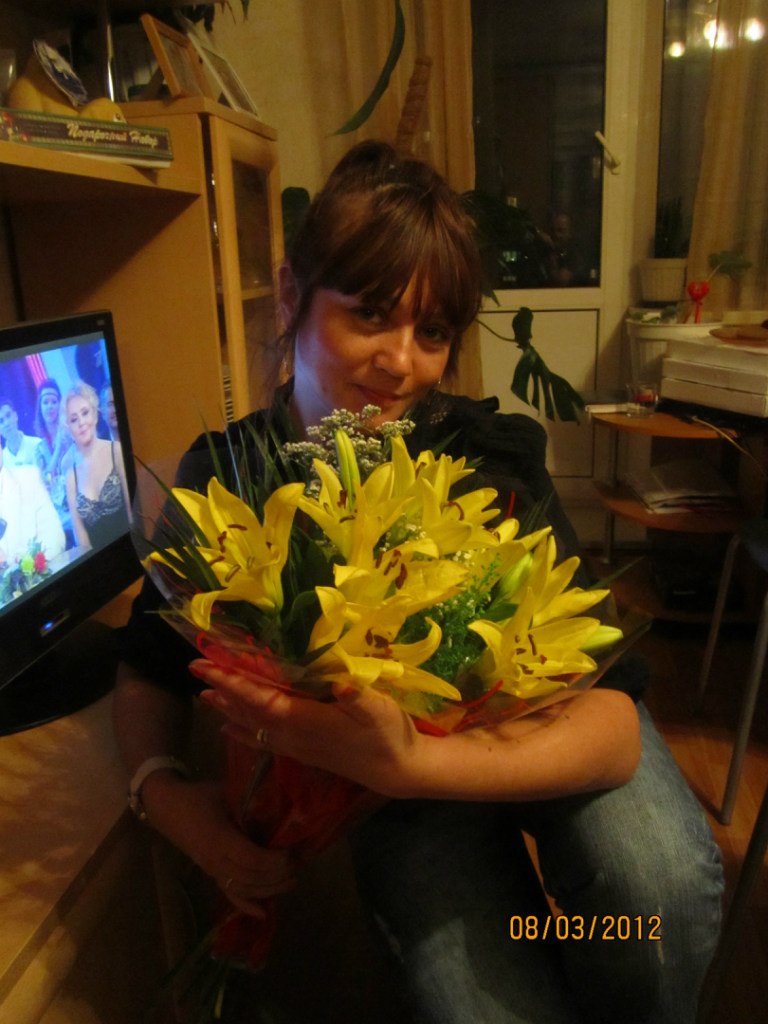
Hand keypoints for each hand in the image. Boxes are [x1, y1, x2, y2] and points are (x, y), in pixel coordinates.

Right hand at [140, 774, 296, 916]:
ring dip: (269, 890)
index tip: (292, 853)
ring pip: (243, 889)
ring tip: (291, 881)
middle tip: (299, 865)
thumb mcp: (226, 793)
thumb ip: (251, 802)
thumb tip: (282, 805)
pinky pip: (229, 894)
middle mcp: (215, 860)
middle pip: (250, 878)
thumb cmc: (199, 796)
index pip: (251, 859)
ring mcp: (211, 870)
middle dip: (277, 876)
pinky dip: (246, 906)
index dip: (274, 860)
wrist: (168, 806)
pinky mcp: (210, 873)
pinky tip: (263, 914)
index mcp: (219, 838)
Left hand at [191, 658, 421, 796]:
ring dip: (227, 709)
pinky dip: (242, 729)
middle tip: (195, 669)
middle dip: (222, 689)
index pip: (261, 698)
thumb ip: (357, 696)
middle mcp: (294, 734)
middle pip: (248, 710)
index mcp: (306, 719)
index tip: (208, 666)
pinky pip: (262, 738)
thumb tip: (339, 681)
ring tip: (204, 695)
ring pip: (252, 725)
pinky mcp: (304, 751)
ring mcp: (297, 745)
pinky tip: (230, 729)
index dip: (234, 682)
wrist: (398, 770)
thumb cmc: (389, 734)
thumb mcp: (379, 710)